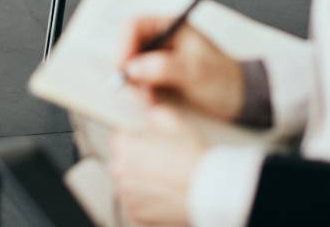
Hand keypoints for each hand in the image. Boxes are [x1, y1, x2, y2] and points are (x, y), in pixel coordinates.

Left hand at [109, 107, 206, 225]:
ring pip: (129, 184)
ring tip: (165, 181)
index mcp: (124, 146)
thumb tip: (147, 114)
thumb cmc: (192, 157)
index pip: (122, 139)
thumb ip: (153, 113)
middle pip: (123, 162)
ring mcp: (127, 196)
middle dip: (137, 161)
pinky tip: (164, 196)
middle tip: (162, 164)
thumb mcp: (174, 122)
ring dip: (141, 182)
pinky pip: (137, 204)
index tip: (153, 146)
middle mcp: (119, 171)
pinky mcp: (137, 215)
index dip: (139, 141)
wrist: (210, 192)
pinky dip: (147, 202)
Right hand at [119, 15, 243, 120]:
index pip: (134, 26)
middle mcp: (161, 39)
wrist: (243, 101)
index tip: (122, 66)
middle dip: (128, 66)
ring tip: (147, 100)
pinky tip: (152, 103)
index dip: (124, 44)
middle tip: (130, 88)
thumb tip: (132, 68)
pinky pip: (141, 80)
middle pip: (129, 45)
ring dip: (135, 82)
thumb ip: (163, 67)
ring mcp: (160, 58)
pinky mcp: (161, 76)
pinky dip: (142, 92)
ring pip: (133, 65)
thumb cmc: (225, 80)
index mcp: (170, 26)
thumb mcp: (195, 71)